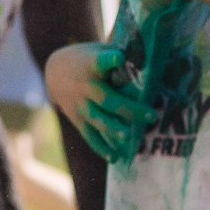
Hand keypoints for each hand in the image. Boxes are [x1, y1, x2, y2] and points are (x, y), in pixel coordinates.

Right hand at [43, 42, 142, 162]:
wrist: (54, 71)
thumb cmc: (87, 59)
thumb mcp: (98, 51)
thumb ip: (121, 53)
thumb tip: (155, 53)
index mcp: (91, 65)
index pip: (100, 62)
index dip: (109, 59)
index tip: (119, 57)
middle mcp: (85, 86)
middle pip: (107, 99)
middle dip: (129, 109)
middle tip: (152, 116)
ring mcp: (80, 105)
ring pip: (98, 119)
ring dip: (114, 129)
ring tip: (130, 137)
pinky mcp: (77, 119)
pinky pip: (90, 135)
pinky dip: (101, 147)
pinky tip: (115, 158)